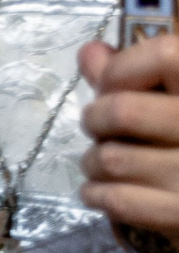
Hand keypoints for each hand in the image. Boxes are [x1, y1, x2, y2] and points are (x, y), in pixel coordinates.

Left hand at [79, 36, 178, 233]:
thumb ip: (140, 72)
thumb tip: (89, 52)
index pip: (162, 56)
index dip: (121, 68)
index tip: (111, 85)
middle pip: (123, 110)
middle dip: (95, 119)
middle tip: (99, 128)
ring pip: (111, 158)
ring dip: (92, 161)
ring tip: (102, 162)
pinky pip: (117, 200)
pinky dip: (96, 194)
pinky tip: (99, 190)